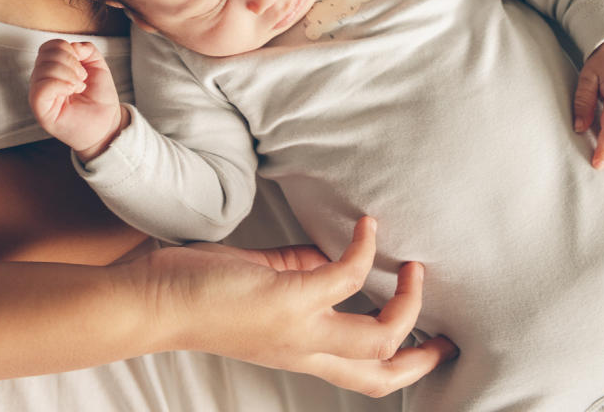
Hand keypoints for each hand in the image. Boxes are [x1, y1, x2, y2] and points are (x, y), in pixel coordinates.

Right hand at [29, 39, 125, 160]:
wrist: (106, 123)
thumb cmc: (99, 98)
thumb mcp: (97, 65)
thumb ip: (86, 49)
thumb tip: (73, 46)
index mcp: (53, 69)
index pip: (49, 47)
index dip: (67, 48)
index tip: (82, 64)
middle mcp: (43, 80)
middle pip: (45, 54)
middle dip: (70, 61)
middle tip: (81, 78)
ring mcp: (40, 95)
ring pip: (43, 69)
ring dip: (67, 73)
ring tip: (78, 86)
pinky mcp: (41, 110)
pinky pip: (41, 88)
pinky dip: (60, 84)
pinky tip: (71, 90)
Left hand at [133, 215, 456, 397]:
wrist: (153, 302)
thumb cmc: (199, 291)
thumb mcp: (263, 289)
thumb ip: (301, 276)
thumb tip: (333, 254)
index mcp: (301, 351)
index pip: (364, 378)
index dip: (406, 368)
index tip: (434, 345)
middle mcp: (304, 349)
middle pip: (381, 374)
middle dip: (424, 358)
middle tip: (450, 332)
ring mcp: (299, 327)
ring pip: (379, 339)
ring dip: (406, 300)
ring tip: (414, 265)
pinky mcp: (288, 297)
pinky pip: (345, 275)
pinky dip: (364, 249)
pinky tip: (367, 226)